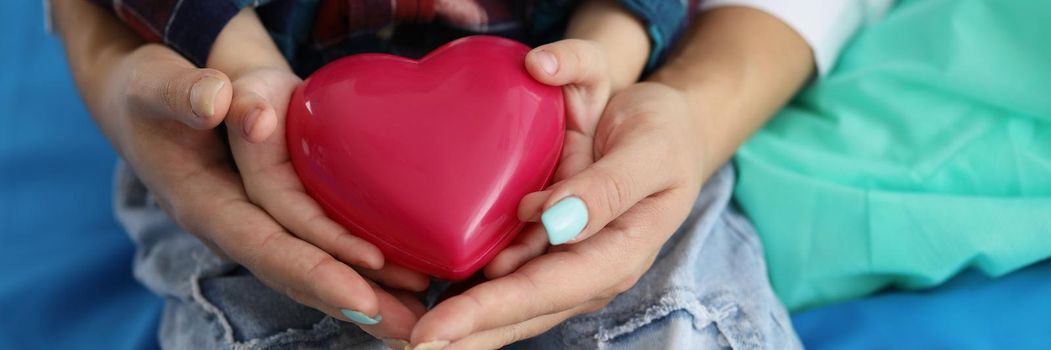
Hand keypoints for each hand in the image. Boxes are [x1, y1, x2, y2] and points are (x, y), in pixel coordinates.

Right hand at [95, 44, 425, 340]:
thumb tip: (219, 101)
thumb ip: (181, 94)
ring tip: (421, 318)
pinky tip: (407, 286)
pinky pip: (325, 251)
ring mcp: (261, 226)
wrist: (152, 101)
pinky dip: (365, 272)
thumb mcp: (154, 85)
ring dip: (370, 297)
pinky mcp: (282, 217)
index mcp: (207, 207)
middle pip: (302, 275)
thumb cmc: (152, 92)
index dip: (314, 271)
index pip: (267, 247)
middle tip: (410, 328)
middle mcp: (238, 228)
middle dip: (356, 303)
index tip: (362, 296)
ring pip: (319, 270)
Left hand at [408, 68, 705, 348]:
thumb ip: (606, 187)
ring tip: (410, 337)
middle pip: (518, 313)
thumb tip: (555, 219)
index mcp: (615, 256)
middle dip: (464, 335)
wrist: (669, 128)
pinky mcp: (547, 244)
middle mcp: (586, 271)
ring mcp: (565, 260)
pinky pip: (504, 273)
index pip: (541, 292)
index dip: (485, 314)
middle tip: (408, 346)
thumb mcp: (650, 150)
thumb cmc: (663, 136)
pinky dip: (469, 291)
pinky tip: (429, 302)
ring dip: (462, 324)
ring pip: (507, 303)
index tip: (433, 332)